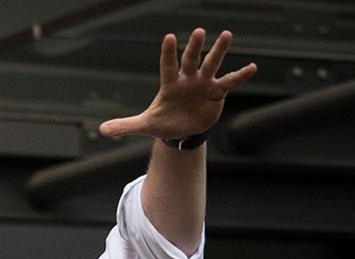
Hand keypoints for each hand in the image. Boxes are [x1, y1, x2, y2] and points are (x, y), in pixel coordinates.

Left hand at [99, 29, 256, 142]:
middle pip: (191, 60)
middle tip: (200, 32)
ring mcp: (203, 83)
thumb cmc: (164, 122)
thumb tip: (102, 130)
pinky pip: (229, 82)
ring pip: (212, 64)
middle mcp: (187, 78)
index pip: (168, 65)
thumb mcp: (145, 125)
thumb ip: (125, 126)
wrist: (182, 131)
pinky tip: (252, 67)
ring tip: (226, 35)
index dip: (168, 53)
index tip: (169, 38)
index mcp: (170, 83)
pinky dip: (240, 75)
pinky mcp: (216, 92)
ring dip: (219, 51)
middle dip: (195, 48)